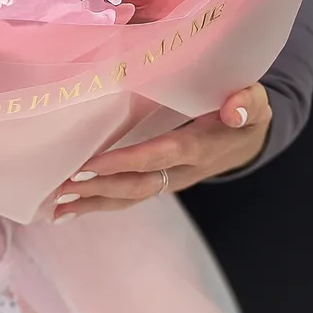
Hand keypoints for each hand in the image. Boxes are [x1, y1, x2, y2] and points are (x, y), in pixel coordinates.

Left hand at [53, 84, 271, 221]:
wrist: (249, 140)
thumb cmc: (244, 111)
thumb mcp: (256, 102)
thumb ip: (248, 102)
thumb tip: (233, 109)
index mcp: (200, 147)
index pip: (158, 156)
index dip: (126, 162)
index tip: (91, 164)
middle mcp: (182, 171)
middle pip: (138, 185)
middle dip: (100, 188)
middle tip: (63, 188)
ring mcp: (170, 181)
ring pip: (131, 197)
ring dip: (94, 203)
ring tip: (57, 207)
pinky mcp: (160, 183)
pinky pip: (129, 197)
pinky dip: (100, 204)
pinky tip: (70, 209)